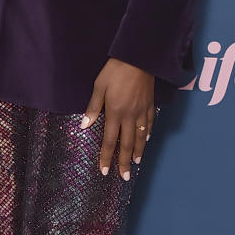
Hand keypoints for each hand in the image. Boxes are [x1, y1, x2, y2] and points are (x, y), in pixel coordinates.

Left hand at [81, 59, 154, 179]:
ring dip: (138, 151)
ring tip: (136, 163)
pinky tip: (147, 139)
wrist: (139, 57)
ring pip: (141, 136)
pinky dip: (148, 133)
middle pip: (127, 144)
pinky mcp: (150, 104)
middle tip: (124, 176)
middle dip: (124, 162)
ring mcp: (142, 111)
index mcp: (115, 113)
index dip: (107, 157)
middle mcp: (130, 116)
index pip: (110, 141)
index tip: (105, 171)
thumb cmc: (115, 71)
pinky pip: (149, 123)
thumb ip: (93, 108)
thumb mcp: (99, 87)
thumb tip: (85, 126)